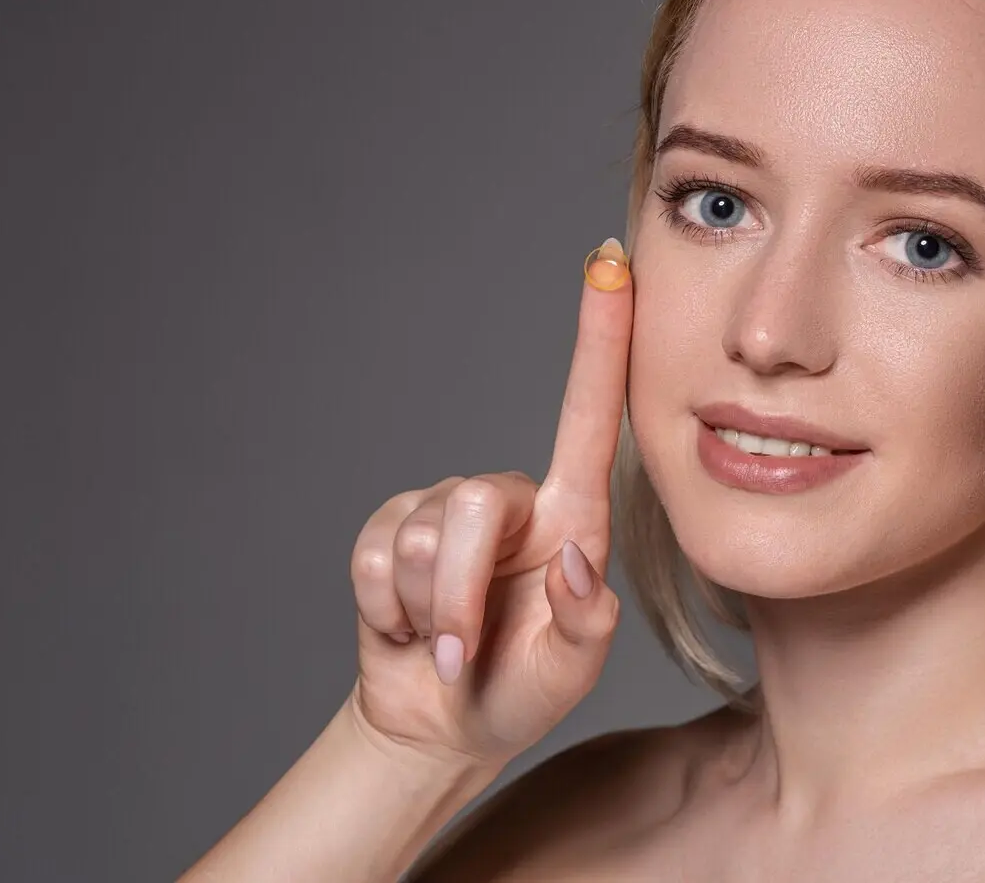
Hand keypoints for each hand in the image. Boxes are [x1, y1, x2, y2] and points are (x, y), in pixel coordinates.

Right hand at [347, 238, 632, 769]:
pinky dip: (387, 611)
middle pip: (473, 503)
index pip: (590, 415)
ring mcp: (445, 512)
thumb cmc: (524, 689)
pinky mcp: (388, 530)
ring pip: (419, 539)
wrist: (442, 721)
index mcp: (572, 516)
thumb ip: (585, 623)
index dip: (601, 338)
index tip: (612, 263)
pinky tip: (408, 629)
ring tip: (447, 645)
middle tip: (464, 653)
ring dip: (427, 612)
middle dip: (459, 595)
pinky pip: (372, 558)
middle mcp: (511, 501)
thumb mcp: (571, 672)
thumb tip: (574, 561)